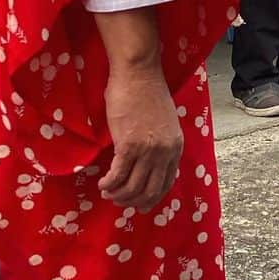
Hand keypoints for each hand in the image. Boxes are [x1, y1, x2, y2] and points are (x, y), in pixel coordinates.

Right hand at [98, 65, 183, 211]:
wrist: (139, 74)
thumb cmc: (147, 93)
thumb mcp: (163, 123)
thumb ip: (159, 143)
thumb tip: (146, 162)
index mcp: (176, 147)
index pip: (166, 183)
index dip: (152, 198)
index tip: (140, 205)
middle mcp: (165, 152)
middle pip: (150, 190)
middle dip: (133, 201)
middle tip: (119, 202)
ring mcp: (148, 150)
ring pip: (133, 187)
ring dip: (118, 195)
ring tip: (107, 193)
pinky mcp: (129, 145)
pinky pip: (118, 175)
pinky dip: (109, 184)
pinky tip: (102, 184)